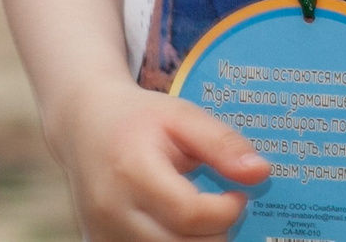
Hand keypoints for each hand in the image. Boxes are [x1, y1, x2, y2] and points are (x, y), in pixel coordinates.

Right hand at [56, 78, 268, 240]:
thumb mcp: (182, 116)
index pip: (191, 214)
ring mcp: (102, 233)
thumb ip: (222, 144)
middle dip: (216, 231)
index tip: (238, 193)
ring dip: (196, 241)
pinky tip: (177, 223)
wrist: (84, 126)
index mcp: (133, 171)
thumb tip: (260, 173)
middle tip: (220, 204)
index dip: (227, 209)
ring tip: (199, 212)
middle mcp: (112, 210)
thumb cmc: (138, 119)